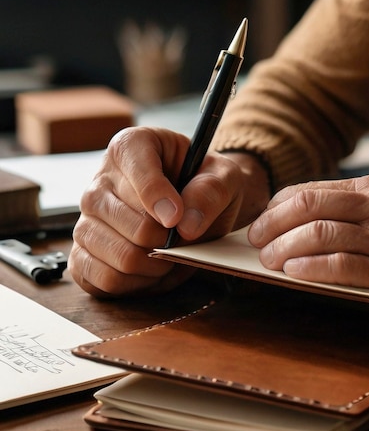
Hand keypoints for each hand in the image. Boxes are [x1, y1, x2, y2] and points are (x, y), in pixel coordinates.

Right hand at [69, 126, 269, 297]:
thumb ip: (212, 190)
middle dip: (167, 239)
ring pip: (118, 255)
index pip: (136, 168)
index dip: (158, 196)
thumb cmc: (205, 186)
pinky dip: (136, 283)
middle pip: (131, 222)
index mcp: (133, 146)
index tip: (176, 216)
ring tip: (169, 253)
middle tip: (183, 237)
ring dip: (155, 265)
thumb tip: (187, 223)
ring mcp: (87, 218)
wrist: (196, 210)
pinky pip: (103, 278)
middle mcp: (101, 180)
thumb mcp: (224, 177)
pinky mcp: (82, 253)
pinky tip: (150, 271)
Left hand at [248, 175, 368, 323]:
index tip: (262, 221)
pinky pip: (341, 265)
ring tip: (268, 260)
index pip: (311, 188)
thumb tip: (297, 219)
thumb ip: (350, 207)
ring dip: (284, 247)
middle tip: (255, 240)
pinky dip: (310, 268)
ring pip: (320, 232)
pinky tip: (293, 272)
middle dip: (272, 223)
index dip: (277, 205)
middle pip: (309, 204)